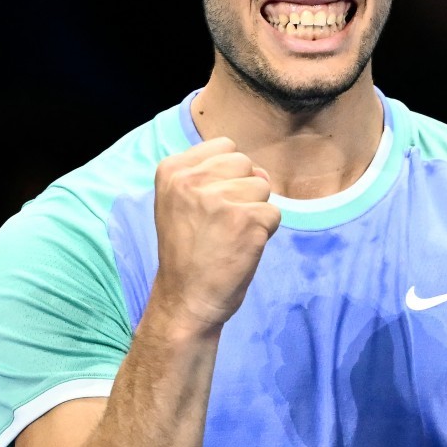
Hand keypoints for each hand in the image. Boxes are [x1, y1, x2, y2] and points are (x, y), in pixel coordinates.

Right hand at [150, 136, 280, 333]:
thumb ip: (210, 176)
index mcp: (172, 170)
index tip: (211, 204)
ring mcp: (219, 199)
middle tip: (223, 223)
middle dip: (244, 190)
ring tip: (231, 235)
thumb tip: (258, 170)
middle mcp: (192, 180)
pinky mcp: (246, 220)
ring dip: (255, 211)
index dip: (228, 175)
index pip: (224, 146)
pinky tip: (242, 247)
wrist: (184, 300)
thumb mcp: (180, 202)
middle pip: (246, 163)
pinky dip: (265, 232)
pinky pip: (275, 213)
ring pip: (263, 187)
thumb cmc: (187, 252)